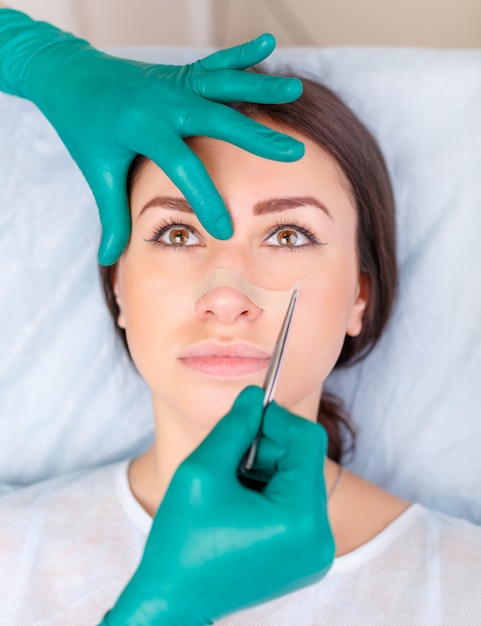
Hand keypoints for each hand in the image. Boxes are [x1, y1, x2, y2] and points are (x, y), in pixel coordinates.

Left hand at [0, 10, 303, 264]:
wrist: (68, 76)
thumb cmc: (84, 129)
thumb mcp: (97, 173)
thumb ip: (111, 217)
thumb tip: (109, 259)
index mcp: (142, 128)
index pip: (183, 167)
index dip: (205, 200)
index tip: (226, 231)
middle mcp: (163, 101)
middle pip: (215, 118)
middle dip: (255, 138)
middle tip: (291, 153)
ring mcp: (173, 83)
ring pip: (222, 84)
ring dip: (260, 85)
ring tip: (294, 88)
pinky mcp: (179, 74)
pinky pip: (214, 63)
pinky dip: (240, 54)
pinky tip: (266, 43)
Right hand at [101, 387, 333, 624]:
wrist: (174, 600)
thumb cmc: (181, 540)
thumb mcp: (202, 470)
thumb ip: (234, 426)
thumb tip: (255, 395)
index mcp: (299, 519)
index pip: (308, 440)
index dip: (277, 419)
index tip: (247, 418)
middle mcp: (320, 540)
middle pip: (306, 460)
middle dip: (269, 448)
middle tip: (231, 457)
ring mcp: (317, 553)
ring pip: (301, 480)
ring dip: (268, 469)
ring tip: (232, 486)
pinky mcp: (308, 559)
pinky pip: (298, 505)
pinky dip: (272, 492)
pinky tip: (241, 504)